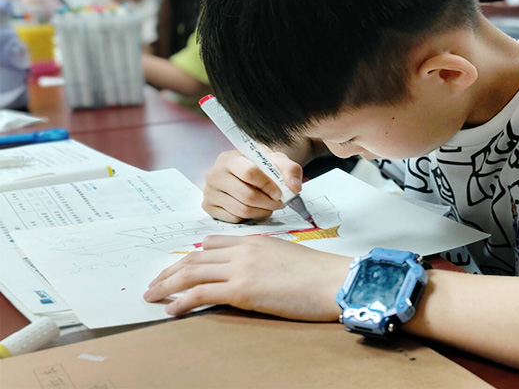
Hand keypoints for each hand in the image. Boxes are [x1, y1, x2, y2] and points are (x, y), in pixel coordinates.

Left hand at [143, 235, 350, 320]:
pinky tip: (171, 310)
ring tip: (152, 296)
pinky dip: (182, 301)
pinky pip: (202, 293)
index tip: (178, 268)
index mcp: (253, 240)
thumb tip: (249, 272)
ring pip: (192, 273)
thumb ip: (261, 258)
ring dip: (167, 285)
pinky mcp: (243, 289)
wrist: (333, 280)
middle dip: (170, 271)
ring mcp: (241, 268)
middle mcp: (242, 250)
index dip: (189, 257)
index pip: (211, 244)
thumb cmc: (316, 273)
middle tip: (154, 284)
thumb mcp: (285, 256)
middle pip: (195, 258)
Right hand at [202, 150, 302, 222]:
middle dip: (268, 203)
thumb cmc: (260, 166)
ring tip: (270, 206)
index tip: (279, 192)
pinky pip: (234, 218)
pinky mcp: (208, 206)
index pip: (249, 172)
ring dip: (262, 211)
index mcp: (229, 158)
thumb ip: (290, 170)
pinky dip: (250, 217)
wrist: (246, 172)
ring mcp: (209, 191)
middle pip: (246, 195)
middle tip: (279, 203)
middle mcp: (214, 174)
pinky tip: (256, 209)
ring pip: (241, 210)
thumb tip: (294, 188)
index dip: (268, 185)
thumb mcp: (277, 161)